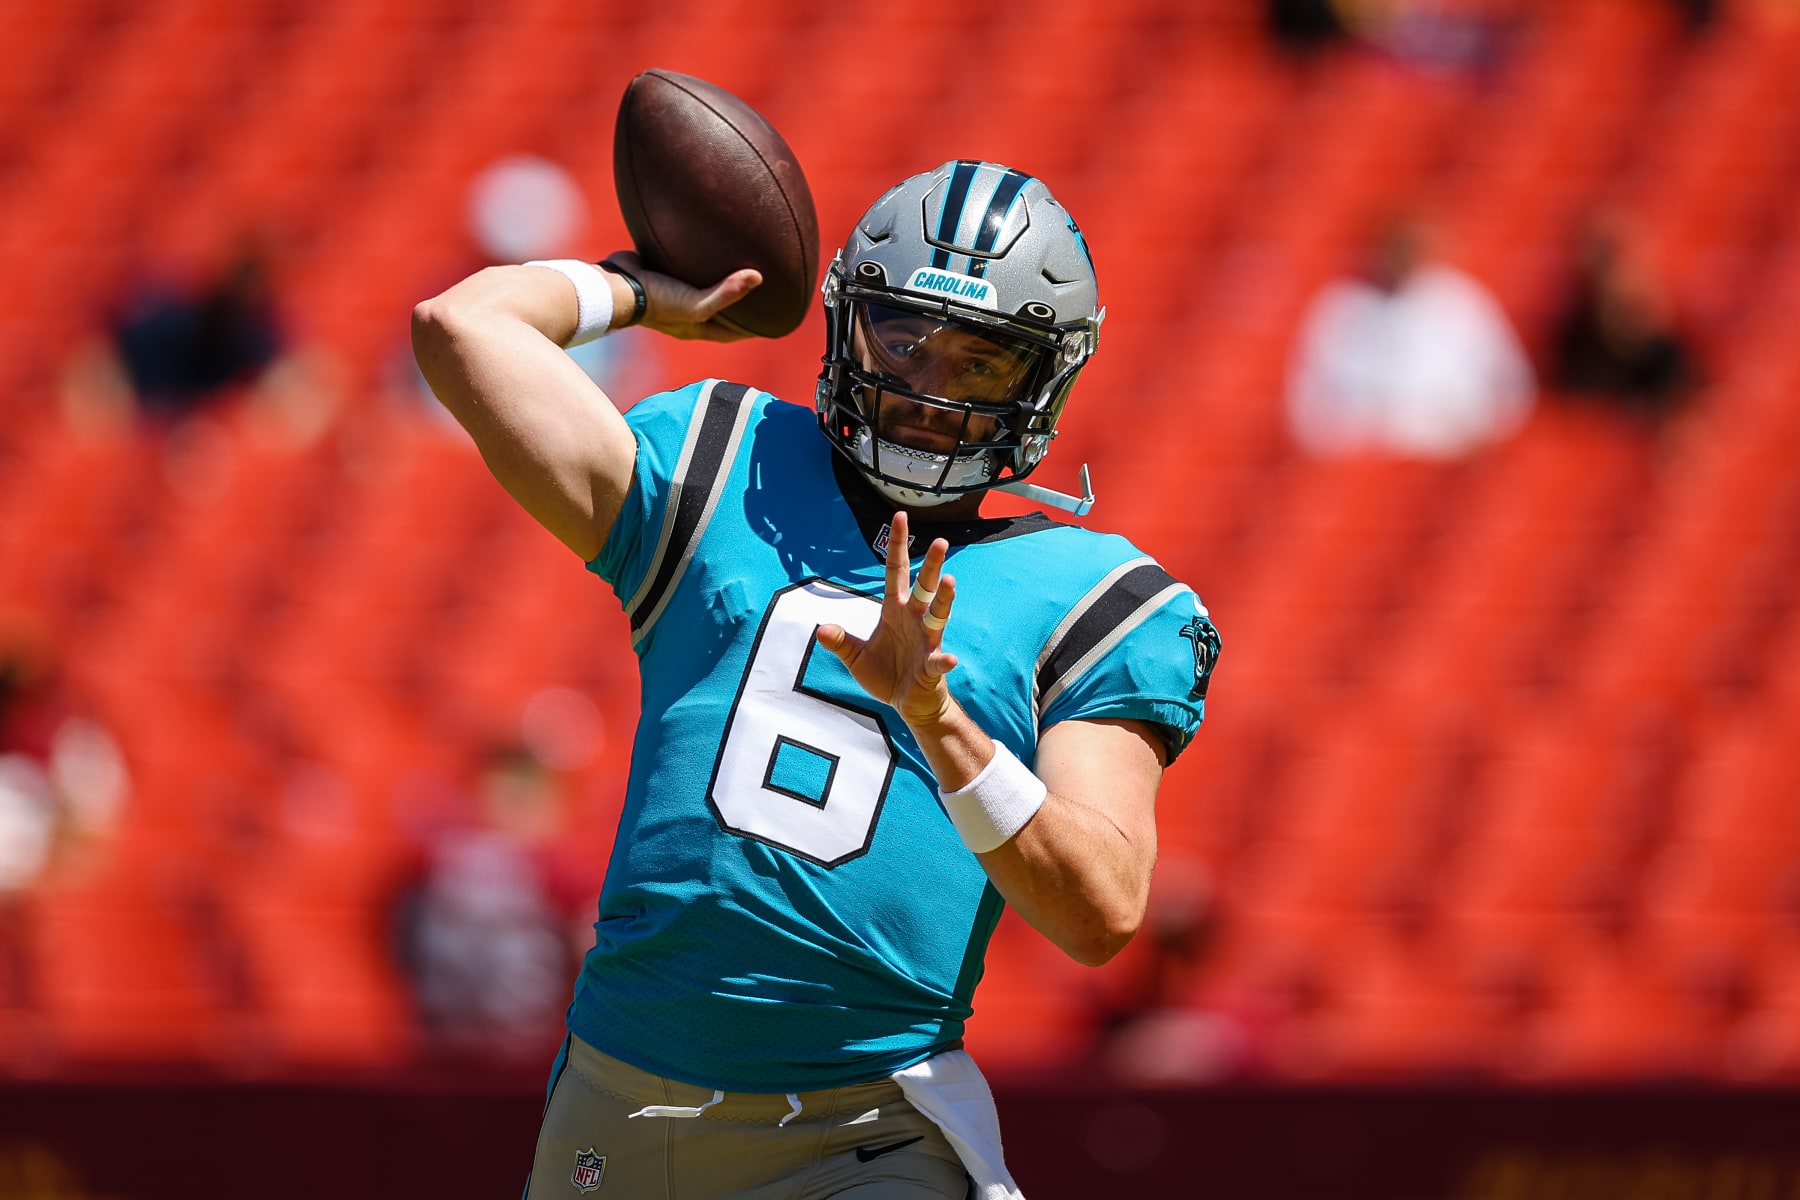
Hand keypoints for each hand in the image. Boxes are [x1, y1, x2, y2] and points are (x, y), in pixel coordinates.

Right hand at [601, 251, 760, 341]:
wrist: (615, 284)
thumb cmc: (656, 301)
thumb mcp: (696, 304)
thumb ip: (726, 294)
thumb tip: (758, 277)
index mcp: (694, 326)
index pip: (730, 332)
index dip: (751, 328)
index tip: (772, 319)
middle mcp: (684, 311)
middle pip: (717, 308)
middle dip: (736, 302)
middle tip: (759, 286)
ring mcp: (671, 291)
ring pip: (701, 284)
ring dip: (716, 276)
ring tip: (737, 259)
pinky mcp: (660, 271)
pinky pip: (684, 265)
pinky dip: (697, 257)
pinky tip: (708, 239)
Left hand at [815, 510, 960, 728]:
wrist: (909, 704)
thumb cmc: (887, 675)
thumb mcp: (856, 657)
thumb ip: (840, 642)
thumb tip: (820, 628)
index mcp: (895, 611)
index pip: (896, 572)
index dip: (898, 546)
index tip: (900, 517)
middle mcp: (914, 620)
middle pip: (924, 587)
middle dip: (931, 565)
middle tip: (940, 541)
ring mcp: (926, 642)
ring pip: (937, 615)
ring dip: (944, 600)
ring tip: (949, 581)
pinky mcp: (931, 667)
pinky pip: (937, 662)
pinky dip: (943, 661)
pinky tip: (948, 658)